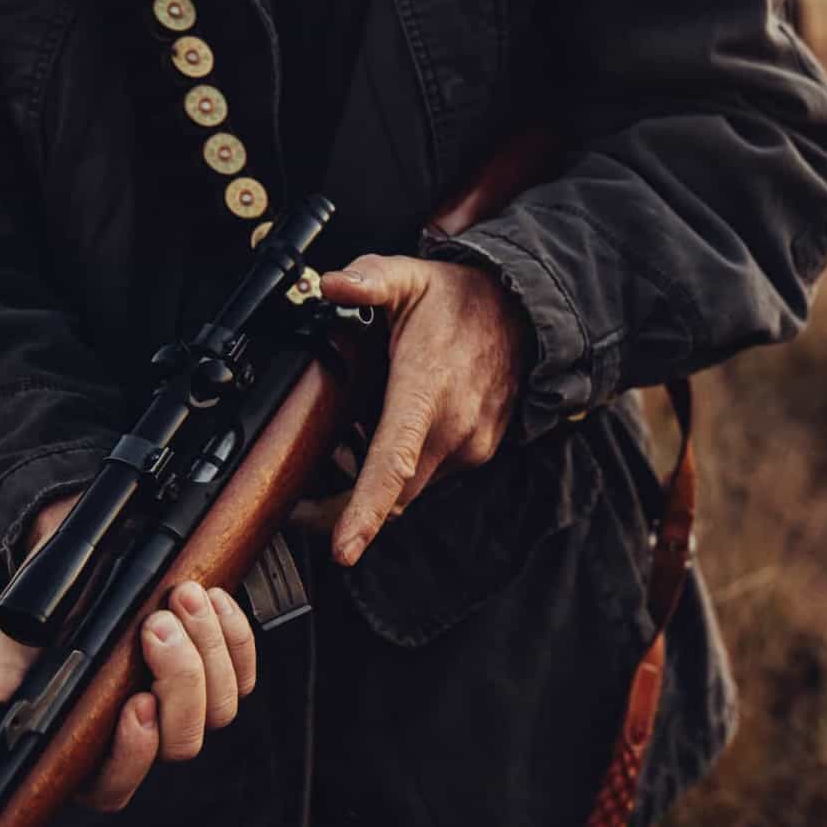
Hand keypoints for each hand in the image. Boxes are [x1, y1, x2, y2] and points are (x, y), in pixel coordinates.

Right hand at [0, 495, 257, 811]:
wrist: (72, 580)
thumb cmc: (36, 630)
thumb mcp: (9, 658)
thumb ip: (1, 696)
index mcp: (88, 753)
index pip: (116, 783)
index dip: (133, 753)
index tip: (136, 702)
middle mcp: (143, 738)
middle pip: (183, 740)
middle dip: (179, 678)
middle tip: (156, 624)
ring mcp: (186, 707)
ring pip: (221, 705)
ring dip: (208, 647)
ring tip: (181, 597)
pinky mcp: (219, 674)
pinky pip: (244, 670)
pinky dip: (233, 633)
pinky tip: (211, 598)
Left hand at [319, 255, 526, 565]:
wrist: (524, 312)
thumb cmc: (461, 300)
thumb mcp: (409, 277)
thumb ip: (369, 279)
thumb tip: (332, 283)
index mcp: (427, 391)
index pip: (392, 463)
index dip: (364, 510)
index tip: (343, 549)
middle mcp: (453, 429)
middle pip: (391, 495)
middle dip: (345, 509)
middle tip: (301, 501)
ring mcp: (470, 446)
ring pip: (408, 488)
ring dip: (374, 482)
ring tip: (344, 443)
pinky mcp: (478, 452)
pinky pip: (428, 474)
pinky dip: (401, 468)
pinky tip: (383, 433)